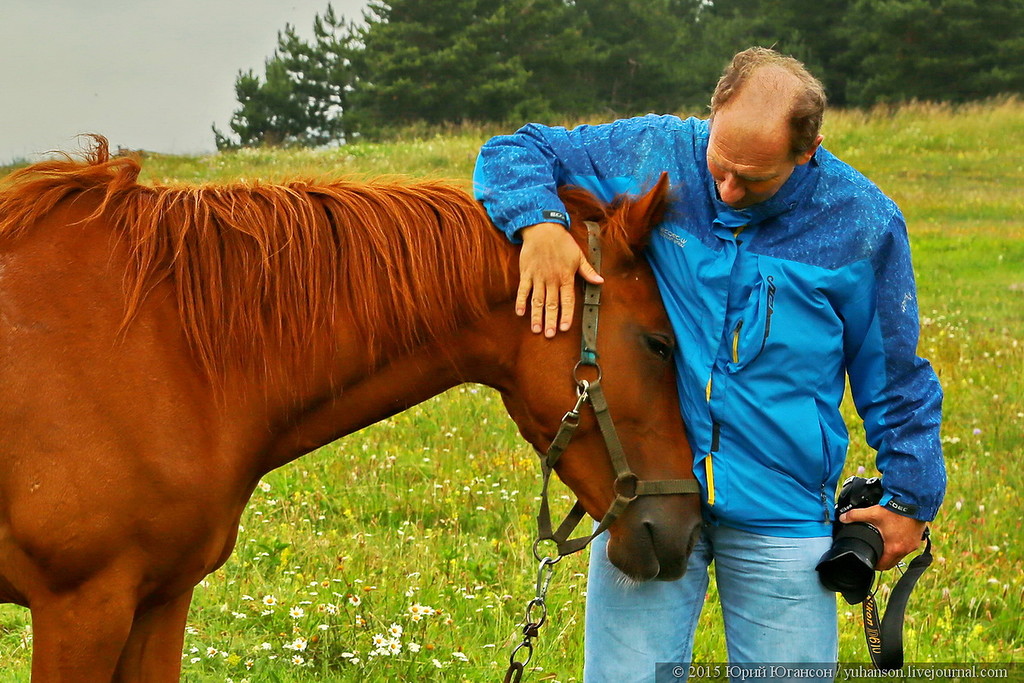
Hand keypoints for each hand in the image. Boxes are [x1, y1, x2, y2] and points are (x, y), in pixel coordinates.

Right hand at [517, 222, 603, 336]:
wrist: (543, 229)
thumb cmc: (562, 242)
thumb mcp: (579, 256)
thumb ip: (588, 271)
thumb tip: (601, 281)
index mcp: (566, 277)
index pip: (567, 300)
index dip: (566, 315)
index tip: (564, 328)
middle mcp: (552, 280)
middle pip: (551, 304)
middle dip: (550, 320)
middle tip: (549, 335)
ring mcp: (538, 277)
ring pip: (537, 300)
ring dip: (536, 315)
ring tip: (536, 329)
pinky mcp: (526, 273)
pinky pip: (523, 290)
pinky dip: (521, 301)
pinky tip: (520, 313)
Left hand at [840, 505, 926, 570]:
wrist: (914, 503)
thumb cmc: (896, 510)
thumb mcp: (872, 513)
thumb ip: (855, 516)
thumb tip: (843, 518)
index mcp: (893, 548)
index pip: (883, 565)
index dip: (874, 565)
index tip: (869, 562)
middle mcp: (905, 550)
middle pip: (892, 562)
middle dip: (883, 561)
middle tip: (875, 556)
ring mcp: (913, 545)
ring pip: (901, 555)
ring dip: (892, 553)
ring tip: (884, 546)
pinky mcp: (918, 539)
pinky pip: (908, 547)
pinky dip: (901, 545)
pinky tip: (896, 538)